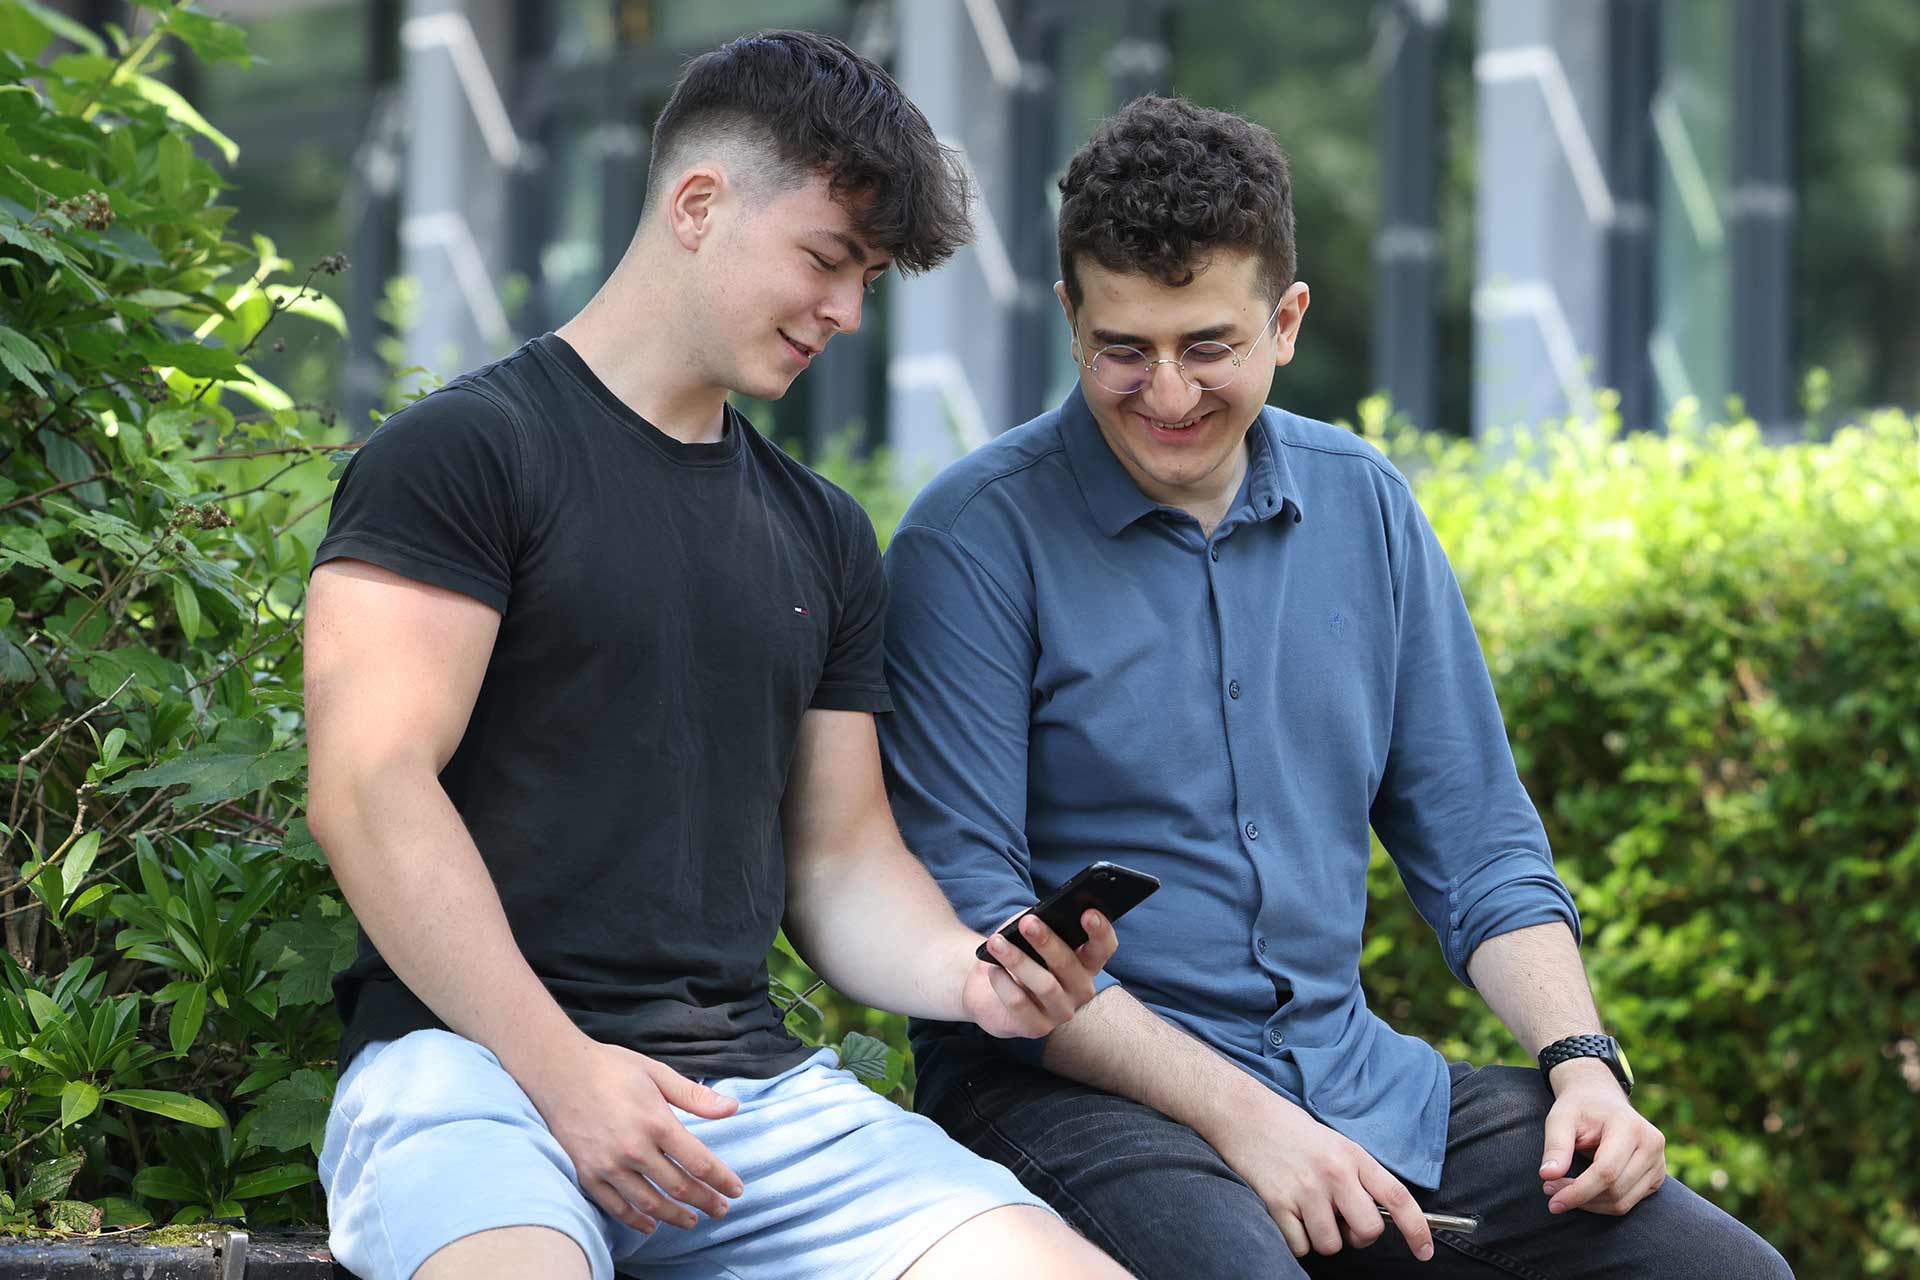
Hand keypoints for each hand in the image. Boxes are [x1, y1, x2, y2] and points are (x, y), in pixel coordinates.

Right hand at [515, 1033, 745, 1233]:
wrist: (558, 1070)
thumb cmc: (611, 1067)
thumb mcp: (657, 1073)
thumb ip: (695, 1096)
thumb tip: (732, 1108)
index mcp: (656, 1122)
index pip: (699, 1162)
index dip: (721, 1179)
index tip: (736, 1190)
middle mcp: (634, 1149)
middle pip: (678, 1187)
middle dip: (705, 1201)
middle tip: (721, 1210)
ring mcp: (608, 1165)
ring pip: (650, 1203)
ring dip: (675, 1216)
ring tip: (692, 1220)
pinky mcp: (587, 1174)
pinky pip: (616, 1206)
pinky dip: (636, 1220)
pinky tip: (651, 1224)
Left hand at [962, 909, 1116, 1037]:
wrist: (990, 988)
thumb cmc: (1019, 953)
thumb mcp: (1029, 934)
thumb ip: (1038, 923)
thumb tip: (1034, 917)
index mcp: (1086, 962)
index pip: (1103, 947)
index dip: (1100, 931)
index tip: (1088, 913)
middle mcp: (1080, 989)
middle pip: (1068, 964)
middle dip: (1046, 941)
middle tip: (1026, 923)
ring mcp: (1061, 1011)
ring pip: (1044, 985)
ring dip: (1018, 960)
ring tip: (996, 942)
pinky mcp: (1037, 1028)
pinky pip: (1020, 1004)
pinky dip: (1003, 983)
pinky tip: (993, 970)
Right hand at [1206, 1086, 1434, 1261]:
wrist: (1244, 1113)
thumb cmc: (1291, 1130)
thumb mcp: (1334, 1143)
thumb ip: (1357, 1176)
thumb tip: (1374, 1218)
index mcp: (1353, 1156)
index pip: (1397, 1197)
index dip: (1417, 1229)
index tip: (1425, 1252)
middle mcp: (1334, 1172)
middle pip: (1368, 1231)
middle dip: (1358, 1237)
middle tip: (1341, 1221)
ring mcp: (1305, 1188)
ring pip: (1332, 1244)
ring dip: (1322, 1238)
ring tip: (1308, 1212)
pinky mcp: (1277, 1202)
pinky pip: (1300, 1246)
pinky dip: (1296, 1240)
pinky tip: (1288, 1214)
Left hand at [1540, 1059, 1666, 1214]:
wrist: (1601, 1100)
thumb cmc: (1579, 1109)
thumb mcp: (1560, 1118)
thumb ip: (1556, 1145)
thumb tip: (1547, 1175)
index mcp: (1629, 1126)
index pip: (1606, 1171)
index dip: (1578, 1191)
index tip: (1552, 1202)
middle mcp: (1651, 1145)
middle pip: (1615, 1190)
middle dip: (1580, 1197)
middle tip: (1550, 1189)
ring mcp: (1659, 1162)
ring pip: (1623, 1202)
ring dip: (1590, 1204)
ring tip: (1563, 1190)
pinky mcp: (1657, 1177)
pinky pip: (1629, 1202)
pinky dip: (1603, 1203)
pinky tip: (1584, 1190)